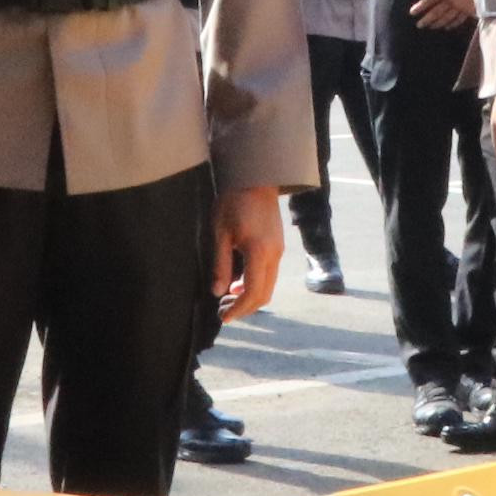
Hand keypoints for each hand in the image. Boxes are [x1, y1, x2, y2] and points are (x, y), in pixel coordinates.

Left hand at [211, 184, 283, 317]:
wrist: (256, 178)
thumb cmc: (233, 202)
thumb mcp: (220, 233)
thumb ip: (220, 264)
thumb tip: (217, 292)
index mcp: (259, 252)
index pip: (252, 292)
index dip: (238, 309)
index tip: (223, 317)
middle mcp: (273, 255)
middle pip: (264, 294)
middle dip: (245, 308)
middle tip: (224, 312)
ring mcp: (278, 251)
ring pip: (268, 286)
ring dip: (250, 298)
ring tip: (228, 299)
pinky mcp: (277, 246)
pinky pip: (269, 274)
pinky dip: (255, 285)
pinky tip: (238, 283)